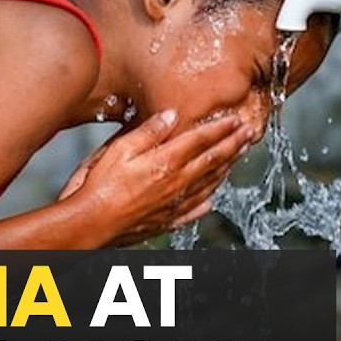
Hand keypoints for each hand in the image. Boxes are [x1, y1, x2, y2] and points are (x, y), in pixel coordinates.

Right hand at [69, 110, 256, 245]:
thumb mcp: (120, 150)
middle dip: (234, 145)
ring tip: (239, 157)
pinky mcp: (167, 220)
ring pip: (209, 184)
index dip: (221, 128)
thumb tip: (171, 115)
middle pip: (213, 161)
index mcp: (166, 162)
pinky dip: (207, 201)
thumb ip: (148, 133)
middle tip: (250, 134)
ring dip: (227, 168)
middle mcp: (177, 183)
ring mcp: (174, 204)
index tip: (237, 119)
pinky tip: (212, 199)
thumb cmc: (98, 186)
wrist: (90, 224)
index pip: (201, 140)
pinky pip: (195, 209)